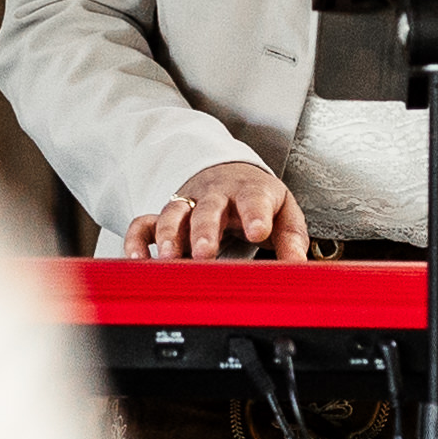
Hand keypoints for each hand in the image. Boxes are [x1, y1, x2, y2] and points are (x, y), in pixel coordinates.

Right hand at [124, 160, 307, 261]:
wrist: (228, 173)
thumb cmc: (257, 198)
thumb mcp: (283, 211)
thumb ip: (291, 239)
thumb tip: (300, 265)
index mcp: (249, 191)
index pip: (253, 199)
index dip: (255, 214)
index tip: (258, 232)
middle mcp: (216, 195)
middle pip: (208, 208)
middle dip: (204, 230)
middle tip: (204, 252)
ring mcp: (188, 204)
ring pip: (174, 214)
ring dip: (169, 235)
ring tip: (169, 258)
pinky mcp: (167, 215)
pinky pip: (145, 224)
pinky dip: (138, 240)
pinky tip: (138, 259)